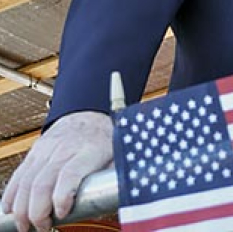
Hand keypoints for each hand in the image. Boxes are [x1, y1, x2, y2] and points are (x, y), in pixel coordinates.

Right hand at [1, 111, 112, 231]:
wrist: (89, 115)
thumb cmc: (105, 139)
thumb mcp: (118, 155)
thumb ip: (116, 176)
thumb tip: (118, 198)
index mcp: (89, 150)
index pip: (69, 174)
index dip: (62, 196)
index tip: (61, 214)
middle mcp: (64, 149)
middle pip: (43, 182)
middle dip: (37, 211)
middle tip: (43, 226)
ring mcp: (46, 150)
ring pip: (27, 181)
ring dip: (22, 208)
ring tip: (26, 226)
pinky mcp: (34, 152)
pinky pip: (19, 175)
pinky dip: (12, 195)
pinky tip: (11, 210)